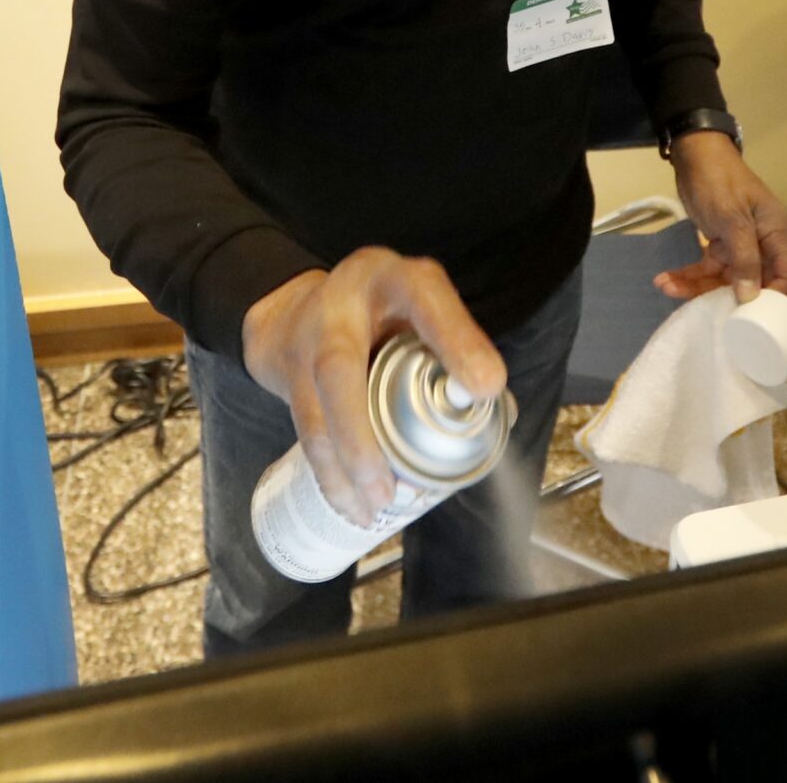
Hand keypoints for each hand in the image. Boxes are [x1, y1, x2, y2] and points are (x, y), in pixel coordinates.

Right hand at [239, 248, 506, 524]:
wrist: (292, 309)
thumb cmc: (379, 312)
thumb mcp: (420, 309)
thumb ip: (456, 349)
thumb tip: (500, 412)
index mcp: (393, 279)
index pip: (426, 300)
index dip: (456, 342)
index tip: (486, 388)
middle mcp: (341, 304)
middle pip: (339, 366)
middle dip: (361, 432)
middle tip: (393, 485)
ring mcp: (306, 340)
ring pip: (312, 409)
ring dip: (342, 466)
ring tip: (374, 506)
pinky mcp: (286, 375)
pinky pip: (304, 430)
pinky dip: (330, 474)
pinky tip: (351, 506)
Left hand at [656, 131, 786, 302]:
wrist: (694, 154)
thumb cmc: (719, 180)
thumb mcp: (731, 218)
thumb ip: (744, 258)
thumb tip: (750, 297)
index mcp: (778, 234)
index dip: (777, 299)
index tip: (752, 315)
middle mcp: (764, 243)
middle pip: (757, 284)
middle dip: (729, 300)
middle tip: (706, 312)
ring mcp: (742, 245)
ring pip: (727, 280)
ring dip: (698, 287)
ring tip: (666, 287)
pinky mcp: (722, 244)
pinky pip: (709, 269)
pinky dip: (690, 275)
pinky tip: (666, 280)